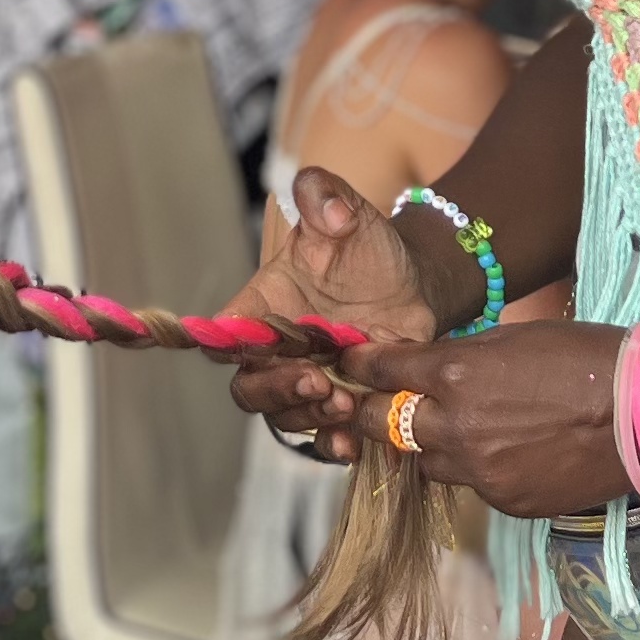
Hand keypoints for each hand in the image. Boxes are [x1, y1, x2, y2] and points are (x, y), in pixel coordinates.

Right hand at [226, 166, 431, 455]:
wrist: (415, 281)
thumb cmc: (368, 246)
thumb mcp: (349, 210)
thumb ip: (325, 195)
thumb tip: (326, 210)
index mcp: (263, 306)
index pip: (224, 335)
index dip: (227, 347)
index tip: (253, 348)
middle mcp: (277, 350)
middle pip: (249, 387)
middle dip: (277, 390)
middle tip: (318, 380)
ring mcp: (309, 379)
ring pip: (284, 416)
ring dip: (309, 415)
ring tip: (345, 401)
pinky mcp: (342, 400)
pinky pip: (324, 435)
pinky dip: (333, 443)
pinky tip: (351, 442)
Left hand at [352, 319, 626, 521]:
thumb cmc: (585, 358)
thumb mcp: (514, 338)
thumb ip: (462, 357)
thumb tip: (428, 364)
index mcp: (456, 376)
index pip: (381, 371)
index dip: (362, 364)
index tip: (354, 362)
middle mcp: (456, 428)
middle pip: (382, 425)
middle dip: (373, 411)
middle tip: (378, 402)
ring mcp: (480, 472)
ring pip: (425, 462)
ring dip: (429, 446)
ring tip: (460, 430)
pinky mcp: (506, 502)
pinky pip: (472, 487)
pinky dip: (479, 470)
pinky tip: (509, 452)